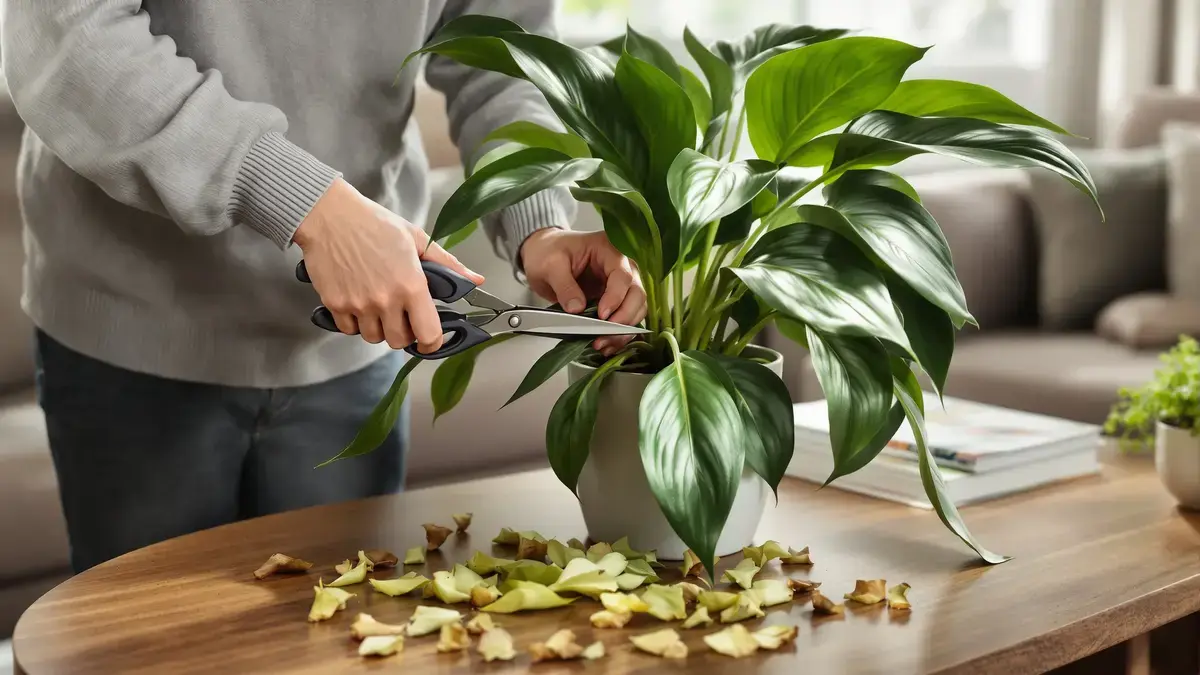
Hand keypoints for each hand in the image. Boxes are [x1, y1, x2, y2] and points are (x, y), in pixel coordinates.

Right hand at [292, 178, 483, 353]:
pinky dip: (354, 322)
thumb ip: (448, 264)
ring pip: (374, 337)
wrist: (329, 216)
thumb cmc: (373, 223)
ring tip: (378, 305)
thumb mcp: (417, 239)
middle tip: (401, 314)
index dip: (431, 343)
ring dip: (378, 327)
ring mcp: (359, 304)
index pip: (428, 334)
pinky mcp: (336, 304)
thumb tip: (475, 280)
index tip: (429, 340)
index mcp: (411, 285)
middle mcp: (386, 300)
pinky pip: (349, 330)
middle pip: (399, 341)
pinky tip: (358, 301)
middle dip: (404, 332)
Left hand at [520, 229, 646, 355]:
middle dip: (624, 318)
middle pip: (637, 294)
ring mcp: (621, 285)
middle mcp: (622, 266)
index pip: (623, 276)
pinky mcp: (616, 301)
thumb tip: (577, 309)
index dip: (615, 298)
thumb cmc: (549, 252)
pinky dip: (619, 335)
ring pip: (637, 309)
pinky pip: (627, 319)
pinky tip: (606, 345)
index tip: (601, 315)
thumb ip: (564, 286)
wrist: (544, 255)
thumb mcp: (550, 265)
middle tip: (603, 335)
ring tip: (601, 343)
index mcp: (609, 250)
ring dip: (623, 330)